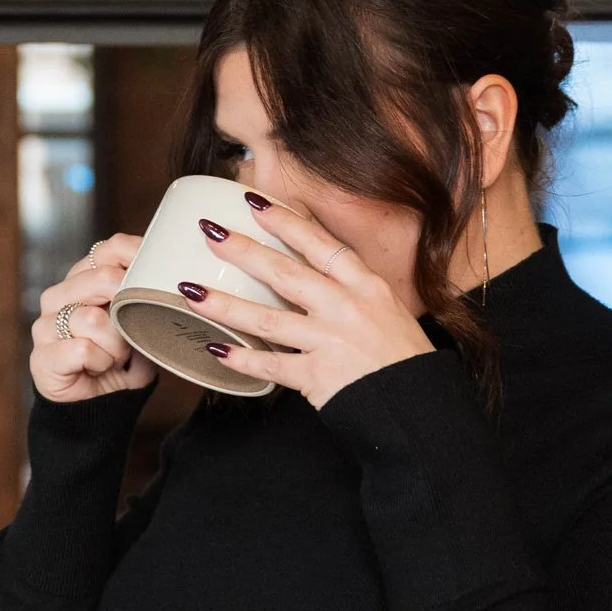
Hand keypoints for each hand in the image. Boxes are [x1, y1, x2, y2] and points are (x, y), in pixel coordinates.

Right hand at [32, 233, 156, 404]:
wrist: (104, 407)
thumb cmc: (124, 360)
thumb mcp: (142, 323)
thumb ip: (146, 293)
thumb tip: (167, 272)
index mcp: (82, 279)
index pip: (107, 249)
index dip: (135, 259)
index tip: (153, 280)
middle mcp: (58, 296)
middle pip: (102, 278)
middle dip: (127, 309)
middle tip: (130, 335)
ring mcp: (45, 326)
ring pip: (92, 317)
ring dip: (115, 344)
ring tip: (114, 356)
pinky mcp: (41, 357)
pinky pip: (82, 349)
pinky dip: (100, 362)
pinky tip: (98, 369)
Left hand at [185, 192, 432, 410]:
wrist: (420, 409)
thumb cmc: (405, 361)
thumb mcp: (389, 312)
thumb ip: (353, 293)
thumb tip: (314, 275)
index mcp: (367, 287)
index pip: (321, 244)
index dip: (287, 221)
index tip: (256, 201)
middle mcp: (347, 308)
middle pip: (286, 272)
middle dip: (244, 250)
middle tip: (210, 232)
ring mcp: (331, 342)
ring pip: (268, 319)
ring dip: (225, 304)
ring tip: (191, 292)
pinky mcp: (319, 377)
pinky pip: (272, 367)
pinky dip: (243, 360)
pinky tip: (215, 350)